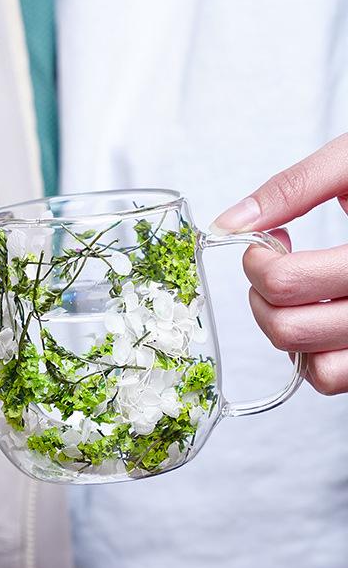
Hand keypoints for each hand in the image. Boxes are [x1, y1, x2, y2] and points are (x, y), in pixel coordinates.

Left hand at [212, 133, 347, 394]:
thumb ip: (293, 188)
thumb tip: (230, 223)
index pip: (286, 282)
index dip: (258, 260)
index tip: (271, 240)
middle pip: (290, 329)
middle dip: (263, 295)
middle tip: (277, 264)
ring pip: (316, 368)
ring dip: (287, 330)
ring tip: (298, 292)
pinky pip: (335, 379)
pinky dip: (314, 355)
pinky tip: (321, 312)